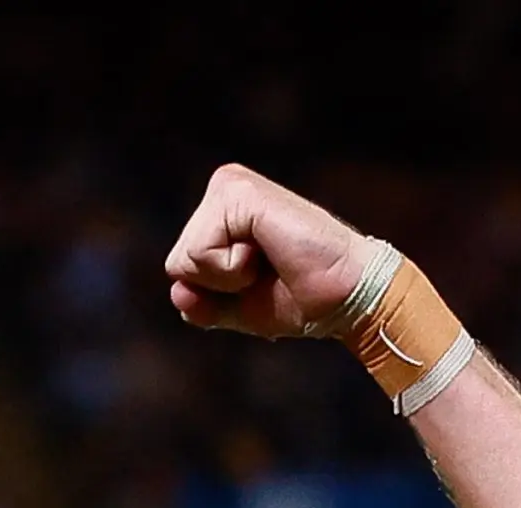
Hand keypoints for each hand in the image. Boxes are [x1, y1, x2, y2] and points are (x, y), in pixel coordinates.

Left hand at [165, 165, 376, 339]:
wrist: (343, 295)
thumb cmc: (300, 297)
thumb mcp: (239, 308)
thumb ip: (202, 303)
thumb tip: (177, 292)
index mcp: (220, 213)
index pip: (180, 269)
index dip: (215, 293)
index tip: (260, 281)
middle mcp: (222, 190)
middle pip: (177, 264)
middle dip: (218, 286)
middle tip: (267, 271)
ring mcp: (229, 186)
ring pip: (183, 259)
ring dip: (227, 278)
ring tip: (268, 260)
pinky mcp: (238, 191)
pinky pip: (201, 252)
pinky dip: (232, 269)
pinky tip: (267, 251)